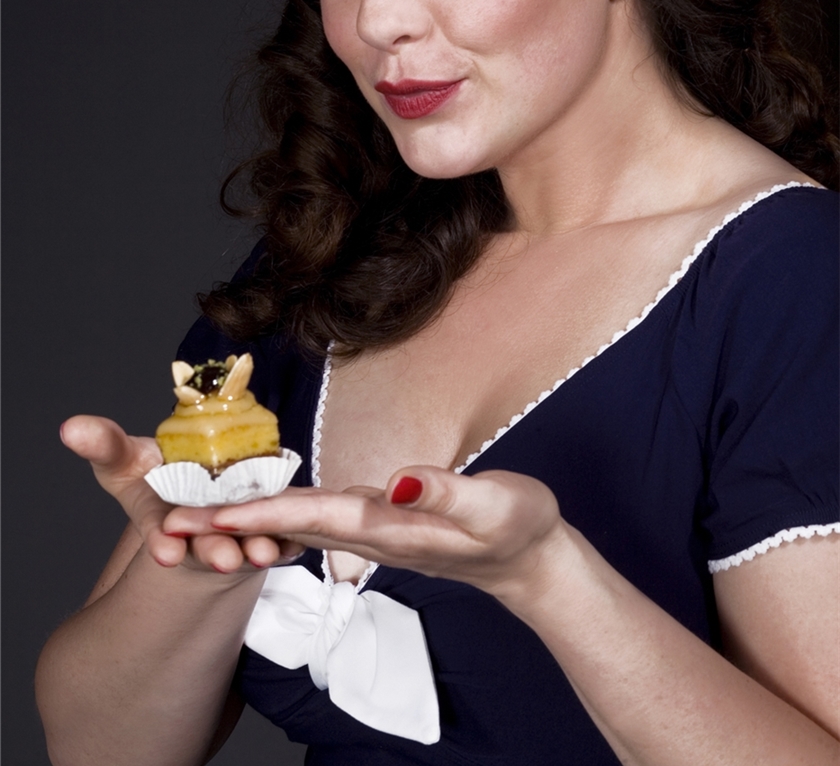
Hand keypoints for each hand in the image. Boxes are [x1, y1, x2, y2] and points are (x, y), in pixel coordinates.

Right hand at [60, 416, 302, 573]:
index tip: (167, 552)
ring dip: (254, 550)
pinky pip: (281, 537)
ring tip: (263, 553)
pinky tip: (298, 541)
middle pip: (206, 546)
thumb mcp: (127, 459)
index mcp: (165, 521)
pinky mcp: (265, 531)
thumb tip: (70, 427)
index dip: (163, 542)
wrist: (199, 487)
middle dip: (214, 553)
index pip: (162, 535)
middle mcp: (199, 534)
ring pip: (245, 546)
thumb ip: (104, 445)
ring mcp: (233, 535)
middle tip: (225, 559)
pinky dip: (287, 541)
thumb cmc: (157, 476)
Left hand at [164, 466, 568, 600]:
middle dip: (228, 526)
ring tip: (197, 516)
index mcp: (387, 526)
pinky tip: (263, 508)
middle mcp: (369, 532)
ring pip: (297, 524)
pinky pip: (319, 520)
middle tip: (168, 525)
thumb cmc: (518, 530)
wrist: (532, 563)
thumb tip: (395, 482)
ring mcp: (372, 532)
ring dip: (247, 522)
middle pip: (286, 526)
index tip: (201, 519)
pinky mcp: (380, 524)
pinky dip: (281, 514)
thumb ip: (445, 493)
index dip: (253, 514)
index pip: (307, 517)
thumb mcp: (493, 505)